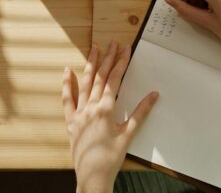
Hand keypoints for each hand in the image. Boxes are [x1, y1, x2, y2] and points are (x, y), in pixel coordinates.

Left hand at [62, 41, 158, 192]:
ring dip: (91, 65)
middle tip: (113, 43)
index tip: (125, 49)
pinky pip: (67, 99)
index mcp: (105, 109)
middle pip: (100, 77)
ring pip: (84, 83)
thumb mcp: (129, 134)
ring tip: (94, 48)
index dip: (121, 62)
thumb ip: (141, 112)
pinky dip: (67, 84)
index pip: (114, 79)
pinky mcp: (70, 122)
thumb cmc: (111, 157)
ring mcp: (78, 113)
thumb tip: (154, 95)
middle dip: (108, 58)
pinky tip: (67, 71)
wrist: (93, 176)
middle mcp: (90, 107)